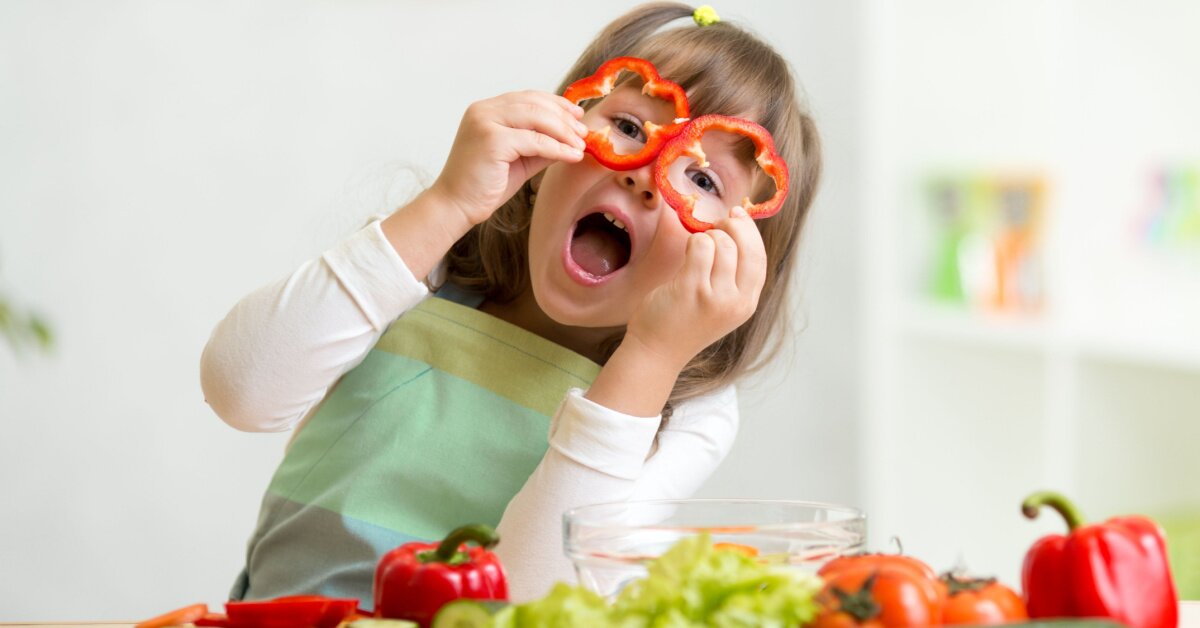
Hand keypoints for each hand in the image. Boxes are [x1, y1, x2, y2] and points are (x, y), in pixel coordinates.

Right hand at [430, 91, 587, 225]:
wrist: (456, 206)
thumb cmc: (484, 185)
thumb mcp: (519, 158)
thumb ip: (541, 144)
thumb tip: (572, 137)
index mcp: (486, 110)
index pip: (528, 97)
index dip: (556, 103)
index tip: (577, 114)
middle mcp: (483, 110)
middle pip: (535, 104)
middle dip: (564, 118)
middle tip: (584, 133)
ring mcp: (486, 122)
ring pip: (537, 117)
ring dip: (564, 131)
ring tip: (580, 145)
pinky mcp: (491, 140)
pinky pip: (534, 140)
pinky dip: (557, 148)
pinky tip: (571, 156)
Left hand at [625, 206, 768, 370]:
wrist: (657, 350)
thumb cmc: (684, 321)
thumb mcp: (720, 304)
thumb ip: (732, 275)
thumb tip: (737, 227)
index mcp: (746, 304)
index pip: (759, 259)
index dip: (751, 233)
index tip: (738, 215)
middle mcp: (736, 302)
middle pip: (747, 248)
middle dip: (732, 227)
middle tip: (715, 226)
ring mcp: (715, 297)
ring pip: (722, 244)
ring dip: (707, 237)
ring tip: (695, 249)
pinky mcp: (691, 289)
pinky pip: (700, 247)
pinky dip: (693, 241)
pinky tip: (686, 252)